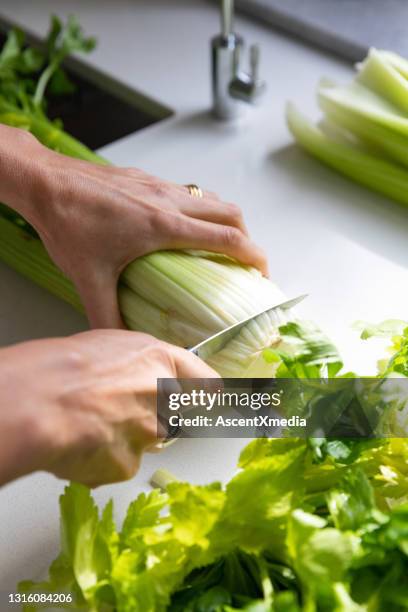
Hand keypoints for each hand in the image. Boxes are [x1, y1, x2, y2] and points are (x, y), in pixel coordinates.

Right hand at [0, 330, 217, 486]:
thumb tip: (138, 375)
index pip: (208, 383)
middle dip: (153, 416)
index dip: (209, 392)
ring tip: (90, 424)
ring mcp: (150, 435)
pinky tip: (81, 444)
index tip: (213, 399)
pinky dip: (104, 458)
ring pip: (146, 441)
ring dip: (126, 437)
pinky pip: (120, 463)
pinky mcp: (129, 465)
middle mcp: (165, 400)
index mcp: (162, 362)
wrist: (41, 401)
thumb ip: (138, 363)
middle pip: (174, 415)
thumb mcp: (110, 346)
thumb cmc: (66, 365)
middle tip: (117, 409)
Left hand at [23, 142, 267, 327]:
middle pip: (231, 212)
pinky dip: (199, 209)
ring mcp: (159, 185)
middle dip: (248, 236)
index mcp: (164, 226)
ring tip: (220, 244)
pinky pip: (187, 192)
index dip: (254, 254)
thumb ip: (107, 316)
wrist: (45, 181)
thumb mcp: (89, 278)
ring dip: (225, 219)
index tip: (263, 271)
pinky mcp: (146, 178)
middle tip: (245, 261)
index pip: (227, 237)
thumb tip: (122, 342)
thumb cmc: (68, 223)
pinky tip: (180, 227)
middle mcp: (169, 201)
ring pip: (211, 198)